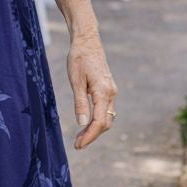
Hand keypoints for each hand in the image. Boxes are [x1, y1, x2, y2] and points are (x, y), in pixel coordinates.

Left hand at [66, 30, 117, 148]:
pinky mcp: (108, 89)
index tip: (78, 145)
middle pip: (105, 122)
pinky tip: (86, 124)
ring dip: (95, 129)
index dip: (89, 136)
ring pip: (107, 117)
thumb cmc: (79, 58)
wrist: (87, 42)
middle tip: (77, 145)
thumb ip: (80, 102)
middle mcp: (111, 93)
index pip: (99, 121)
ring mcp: (111, 91)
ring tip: (80, 138)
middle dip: (92, 135)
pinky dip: (97, 120)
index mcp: (104, 91)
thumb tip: (81, 124)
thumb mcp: (75, 81)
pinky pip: (105, 110)